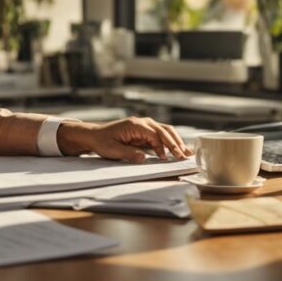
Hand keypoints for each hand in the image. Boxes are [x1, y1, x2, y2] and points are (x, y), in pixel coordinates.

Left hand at [56, 117, 192, 162]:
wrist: (94, 135)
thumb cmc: (102, 141)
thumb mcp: (112, 150)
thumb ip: (128, 153)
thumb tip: (143, 158)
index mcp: (135, 125)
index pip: (154, 135)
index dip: (161, 146)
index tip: (165, 158)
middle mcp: (142, 122)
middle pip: (164, 131)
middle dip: (175, 143)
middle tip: (183, 156)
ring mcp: (145, 126)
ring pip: (166, 131)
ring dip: (176, 141)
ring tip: (186, 153)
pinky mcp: (145, 132)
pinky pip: (161, 135)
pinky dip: (171, 142)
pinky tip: (180, 149)